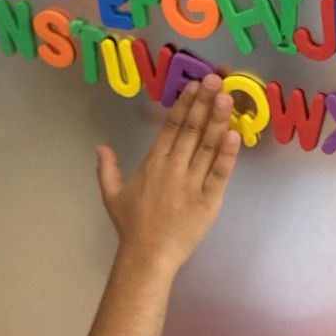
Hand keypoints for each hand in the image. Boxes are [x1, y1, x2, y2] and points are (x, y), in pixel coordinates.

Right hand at [96, 74, 240, 273]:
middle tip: (215, 80)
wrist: (148, 256)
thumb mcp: (112, 195)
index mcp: (153, 163)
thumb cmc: (132, 226)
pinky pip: (219, 174)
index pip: (171, 127)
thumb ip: (106, 168)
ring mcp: (192, 184)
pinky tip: (235, 136)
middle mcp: (173, 168)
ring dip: (218, 121)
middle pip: (192, 130)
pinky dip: (228, 155)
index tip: (194, 86)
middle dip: (204, 103)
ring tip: (227, 98)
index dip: (185, 105)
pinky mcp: (209, 200)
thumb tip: (100, 146)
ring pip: (208, 146)